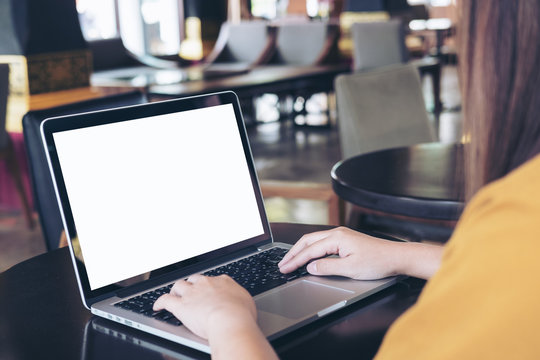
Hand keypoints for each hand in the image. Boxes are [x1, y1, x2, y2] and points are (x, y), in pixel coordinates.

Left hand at [153, 274, 256, 339]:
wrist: (230, 320)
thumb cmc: (241, 314)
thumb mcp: (247, 303)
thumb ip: (240, 301)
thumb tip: (241, 305)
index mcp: (223, 282)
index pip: (214, 280)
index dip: (210, 286)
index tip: (209, 290)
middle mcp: (206, 284)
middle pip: (194, 279)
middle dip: (191, 284)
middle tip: (190, 290)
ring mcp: (192, 293)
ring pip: (179, 286)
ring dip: (175, 290)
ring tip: (174, 294)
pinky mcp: (181, 306)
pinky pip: (166, 300)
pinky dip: (160, 302)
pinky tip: (157, 306)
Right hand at [278, 227, 442, 279]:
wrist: (396, 257)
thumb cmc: (378, 262)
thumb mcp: (350, 269)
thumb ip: (327, 267)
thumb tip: (310, 267)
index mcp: (337, 238)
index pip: (309, 250)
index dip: (295, 260)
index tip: (284, 268)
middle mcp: (337, 233)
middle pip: (307, 241)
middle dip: (293, 253)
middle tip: (282, 264)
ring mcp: (341, 235)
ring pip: (313, 240)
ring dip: (301, 250)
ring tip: (290, 260)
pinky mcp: (345, 240)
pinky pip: (322, 242)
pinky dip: (311, 249)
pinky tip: (308, 256)